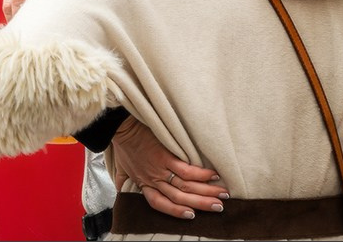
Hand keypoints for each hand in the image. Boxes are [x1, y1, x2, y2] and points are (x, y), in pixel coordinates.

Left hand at [112, 115, 228, 218]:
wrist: (121, 127)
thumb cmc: (123, 146)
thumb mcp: (120, 168)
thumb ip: (123, 181)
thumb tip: (122, 189)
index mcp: (144, 184)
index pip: (160, 204)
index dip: (175, 212)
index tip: (192, 216)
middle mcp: (154, 180)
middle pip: (180, 198)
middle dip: (201, 204)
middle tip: (219, 207)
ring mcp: (161, 168)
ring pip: (186, 186)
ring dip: (206, 191)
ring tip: (222, 194)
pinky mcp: (166, 156)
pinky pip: (186, 169)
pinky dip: (200, 174)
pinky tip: (213, 175)